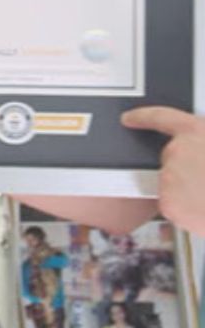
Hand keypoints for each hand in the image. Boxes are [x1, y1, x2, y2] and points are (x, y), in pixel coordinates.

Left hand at [121, 106, 204, 235]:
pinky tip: (203, 210)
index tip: (129, 118)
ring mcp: (170, 176)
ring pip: (173, 185)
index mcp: (197, 133)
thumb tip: (196, 153)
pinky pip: (173, 206)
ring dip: (188, 192)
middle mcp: (178, 151)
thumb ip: (201, 146)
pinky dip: (186, 211)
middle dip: (187, 171)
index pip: (162, 117)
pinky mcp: (167, 201)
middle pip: (171, 159)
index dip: (144, 116)